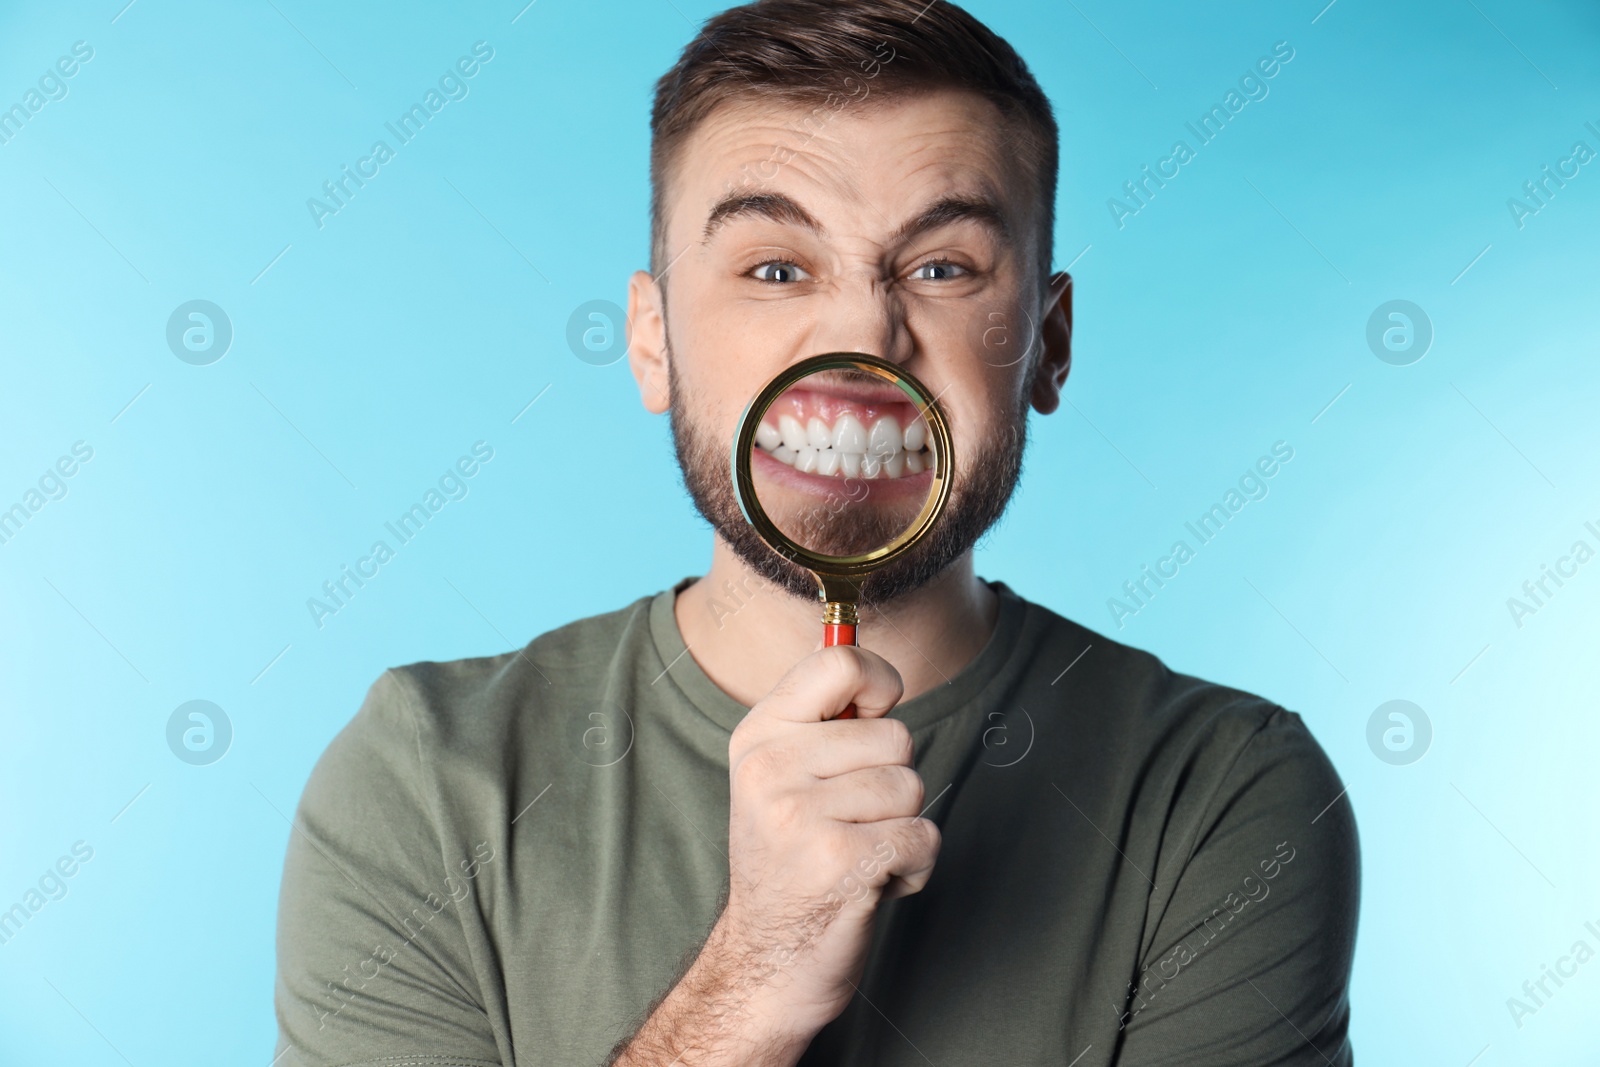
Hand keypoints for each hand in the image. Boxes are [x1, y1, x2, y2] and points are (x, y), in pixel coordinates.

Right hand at [716, 644, 941, 1037]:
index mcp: (757, 735)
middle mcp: (770, 768)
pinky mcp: (839, 861)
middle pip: (895, 735)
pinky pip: (922, 835)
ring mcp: (800, 815)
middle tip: (850, 821)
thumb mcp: (781, 776)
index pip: (839, 660)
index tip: (875, 711)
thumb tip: (881, 673)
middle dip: (893, 781)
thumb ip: (822, 722)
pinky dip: (914, 866)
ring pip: (911, 786)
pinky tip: (873, 883)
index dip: (879, 680)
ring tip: (858, 853)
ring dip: (902, 827)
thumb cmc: (792, 861)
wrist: (766, 963)